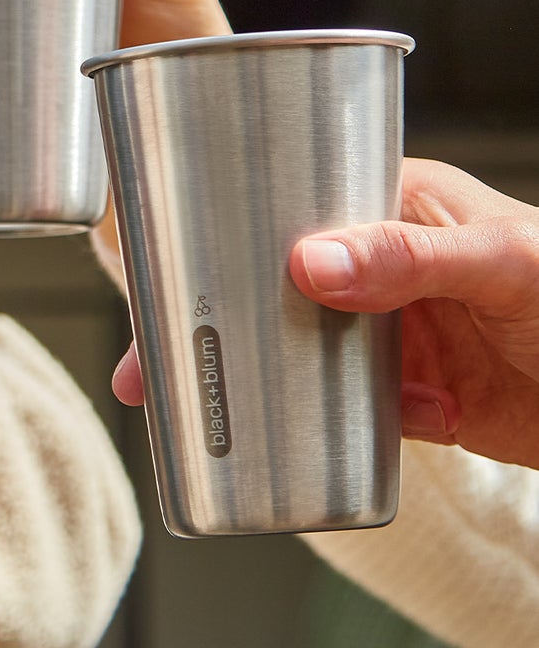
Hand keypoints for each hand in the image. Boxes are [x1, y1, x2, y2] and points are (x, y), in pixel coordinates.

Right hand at [112, 159, 538, 471]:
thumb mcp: (501, 260)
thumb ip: (410, 257)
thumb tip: (308, 260)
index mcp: (394, 203)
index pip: (285, 204)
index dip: (217, 233)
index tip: (161, 268)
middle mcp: (382, 266)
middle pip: (270, 287)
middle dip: (205, 323)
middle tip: (146, 362)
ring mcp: (395, 335)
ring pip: (294, 355)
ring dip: (242, 380)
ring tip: (180, 407)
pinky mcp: (415, 400)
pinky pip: (339, 416)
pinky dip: (300, 432)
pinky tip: (257, 444)